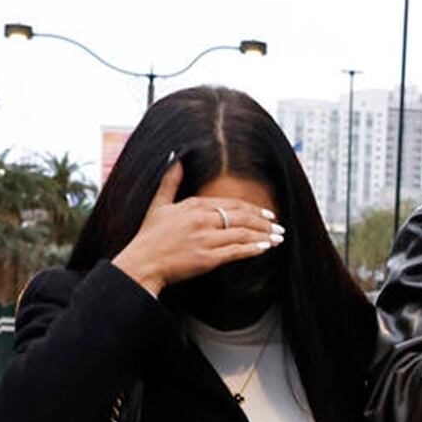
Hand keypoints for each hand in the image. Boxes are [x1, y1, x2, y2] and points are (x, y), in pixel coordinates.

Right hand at [112, 161, 284, 296]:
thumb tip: (175, 159)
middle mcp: (202, 219)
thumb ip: (170, 182)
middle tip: (279, 225)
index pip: (232, 204)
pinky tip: (266, 248)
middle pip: (242, 217)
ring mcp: (206, 239)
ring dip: (264, 235)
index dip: (253, 209)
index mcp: (194, 205)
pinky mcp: (208, 258)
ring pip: (243, 233)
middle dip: (264, 221)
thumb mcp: (158, 204)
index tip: (267, 214)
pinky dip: (254, 248)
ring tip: (278, 238)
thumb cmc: (149, 236)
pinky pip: (237, 251)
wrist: (142, 263)